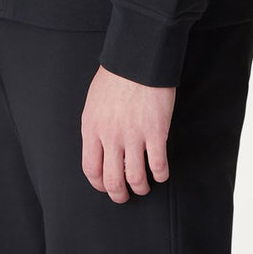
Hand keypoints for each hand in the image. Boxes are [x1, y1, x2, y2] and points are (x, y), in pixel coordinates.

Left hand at [80, 64, 175, 201]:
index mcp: (92, 127)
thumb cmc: (117, 75)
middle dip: (119, 195)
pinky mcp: (155, 132)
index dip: (99, 184)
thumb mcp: (94, 100)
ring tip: (144, 187)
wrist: (138, 57)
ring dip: (141, 188)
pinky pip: (158, 166)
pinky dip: (160, 175)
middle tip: (124, 196)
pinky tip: (161, 174)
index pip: (91, 169)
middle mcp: (110, 136)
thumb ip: (96, 125)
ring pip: (135, 178)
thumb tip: (100, 147)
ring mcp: (133, 135)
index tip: (106, 186)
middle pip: (112, 180)